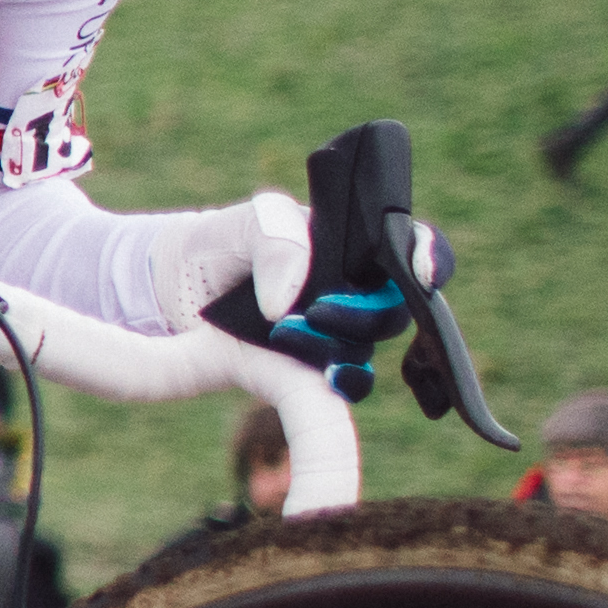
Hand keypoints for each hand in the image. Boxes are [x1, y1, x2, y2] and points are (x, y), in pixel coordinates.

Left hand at [177, 155, 452, 397]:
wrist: (177, 284)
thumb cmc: (224, 242)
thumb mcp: (249, 223)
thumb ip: (278, 242)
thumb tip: (289, 302)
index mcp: (357, 246)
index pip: (416, 248)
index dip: (431, 258)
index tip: (421, 271)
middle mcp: (358, 291)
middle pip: (396, 310)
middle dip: (365, 312)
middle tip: (314, 310)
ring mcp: (338, 334)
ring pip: (367, 348)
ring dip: (339, 348)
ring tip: (284, 333)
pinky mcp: (310, 371)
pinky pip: (346, 385)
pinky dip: (346, 383)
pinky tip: (329, 379)